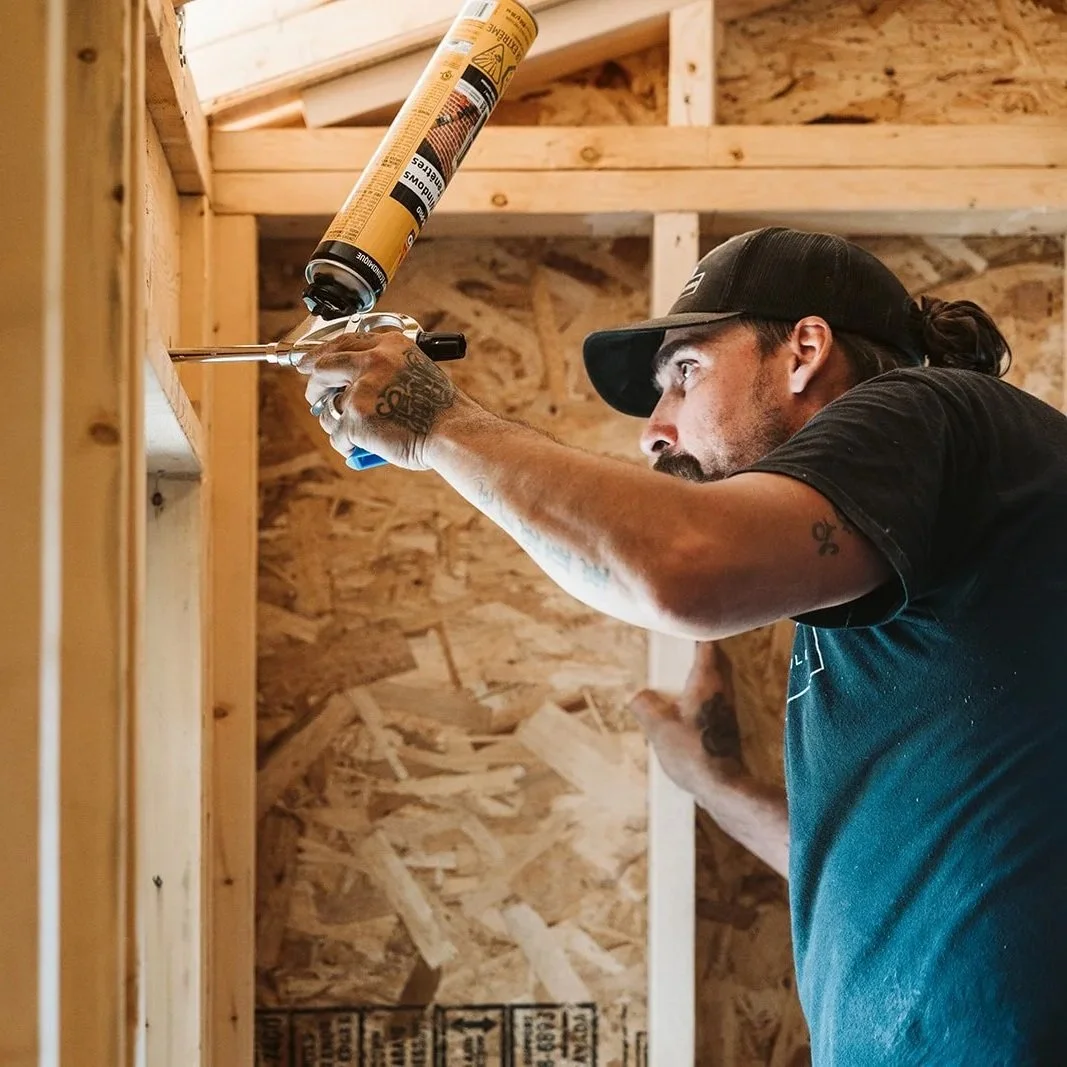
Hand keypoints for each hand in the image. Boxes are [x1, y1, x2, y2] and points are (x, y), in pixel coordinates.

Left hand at [299, 330, 467, 470]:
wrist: (455, 432)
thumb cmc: (442, 411)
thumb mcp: (415, 372)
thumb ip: (384, 371)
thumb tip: (348, 384)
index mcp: (390, 346)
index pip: (345, 341)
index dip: (322, 353)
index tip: (310, 362)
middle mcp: (373, 360)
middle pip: (324, 366)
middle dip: (315, 385)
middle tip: (314, 398)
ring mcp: (362, 388)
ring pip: (327, 406)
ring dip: (336, 422)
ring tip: (359, 433)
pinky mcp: (355, 417)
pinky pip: (338, 435)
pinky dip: (349, 445)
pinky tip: (368, 447)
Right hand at [627, 642, 743, 797]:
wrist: (721, 785)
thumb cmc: (692, 752)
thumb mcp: (657, 727)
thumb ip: (644, 705)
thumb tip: (637, 696)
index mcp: (707, 681)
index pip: (707, 645)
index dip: (696, 634)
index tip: (682, 630)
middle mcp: (722, 690)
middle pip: (717, 660)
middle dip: (701, 654)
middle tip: (680, 652)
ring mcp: (728, 708)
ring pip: (718, 681)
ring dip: (702, 676)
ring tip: (680, 680)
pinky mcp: (728, 726)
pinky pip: (716, 700)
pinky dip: (703, 697)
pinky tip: (686, 709)